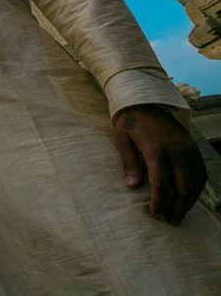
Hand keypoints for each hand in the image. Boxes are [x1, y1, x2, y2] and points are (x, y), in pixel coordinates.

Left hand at [113, 104, 206, 224]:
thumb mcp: (122, 140)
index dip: (159, 201)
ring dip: (189, 201)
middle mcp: (177, 150)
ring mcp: (188, 149)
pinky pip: (201, 172)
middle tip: (172, 221)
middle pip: (183, 186)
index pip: (161, 182)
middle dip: (178, 207)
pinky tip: (189, 198)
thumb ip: (129, 163)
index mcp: (156, 149)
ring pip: (195, 182)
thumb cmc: (130, 122)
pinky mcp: (193, 147)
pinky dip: (197, 188)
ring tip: (180, 214)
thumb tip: (132, 187)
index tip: (155, 214)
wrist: (145, 101)